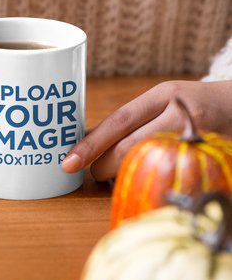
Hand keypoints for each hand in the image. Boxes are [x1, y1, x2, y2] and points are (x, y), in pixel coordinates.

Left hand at [62, 80, 231, 179]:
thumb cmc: (194, 105)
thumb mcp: (162, 103)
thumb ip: (130, 121)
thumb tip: (88, 140)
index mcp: (161, 96)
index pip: (118, 121)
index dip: (90, 144)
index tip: (68, 163)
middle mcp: (179, 112)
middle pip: (130, 146)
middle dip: (105, 166)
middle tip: (97, 174)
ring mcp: (197, 136)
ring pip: (150, 163)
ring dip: (128, 175)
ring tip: (120, 178)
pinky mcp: (212, 157)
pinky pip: (175, 176)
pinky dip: (156, 182)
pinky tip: (151, 183)